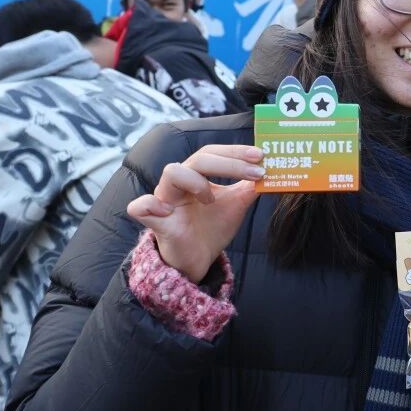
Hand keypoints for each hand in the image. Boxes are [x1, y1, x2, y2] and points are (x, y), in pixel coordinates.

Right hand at [126, 144, 264, 282]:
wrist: (199, 259)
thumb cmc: (213, 227)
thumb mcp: (236, 204)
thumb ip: (249, 186)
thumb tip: (271, 169)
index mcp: (197, 175)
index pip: (212, 152)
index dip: (235, 151)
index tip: (260, 155)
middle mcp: (179, 182)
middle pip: (198, 159)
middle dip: (229, 164)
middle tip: (255, 173)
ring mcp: (165, 200)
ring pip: (171, 171)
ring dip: (197, 180)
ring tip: (211, 199)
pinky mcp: (155, 222)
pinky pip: (139, 207)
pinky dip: (151, 204)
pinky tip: (168, 211)